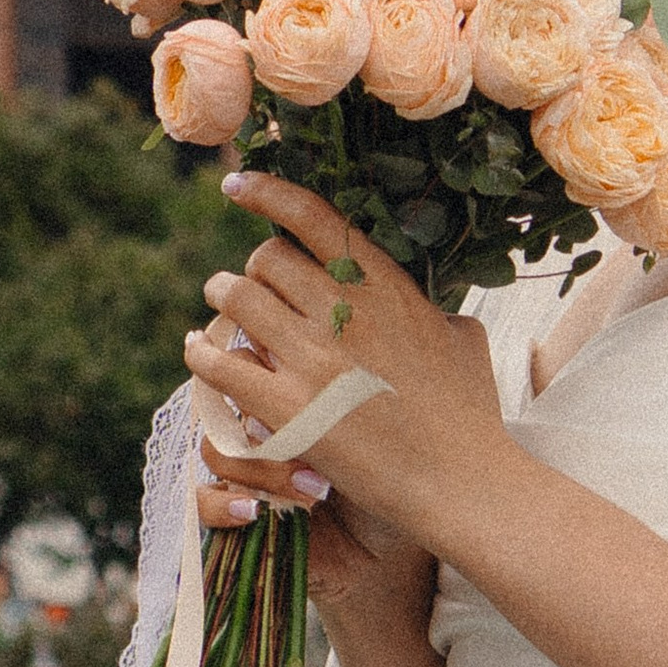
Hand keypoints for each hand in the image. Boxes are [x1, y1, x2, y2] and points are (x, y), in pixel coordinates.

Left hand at [185, 169, 510, 558]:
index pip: (315, 217)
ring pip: (238, 300)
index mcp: (388, 285)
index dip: (268, 192)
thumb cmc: (470, 415)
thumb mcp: (461, 337)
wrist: (462, 481)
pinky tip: (197, 352)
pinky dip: (201, 353)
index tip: (237, 184)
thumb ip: (429, 308)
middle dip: (251, 267)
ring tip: (215, 303)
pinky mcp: (289, 411)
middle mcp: (347, 310)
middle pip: (268, 258)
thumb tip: (418, 300)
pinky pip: (221, 364)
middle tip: (243, 281)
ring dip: (221, 297)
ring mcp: (315, 359)